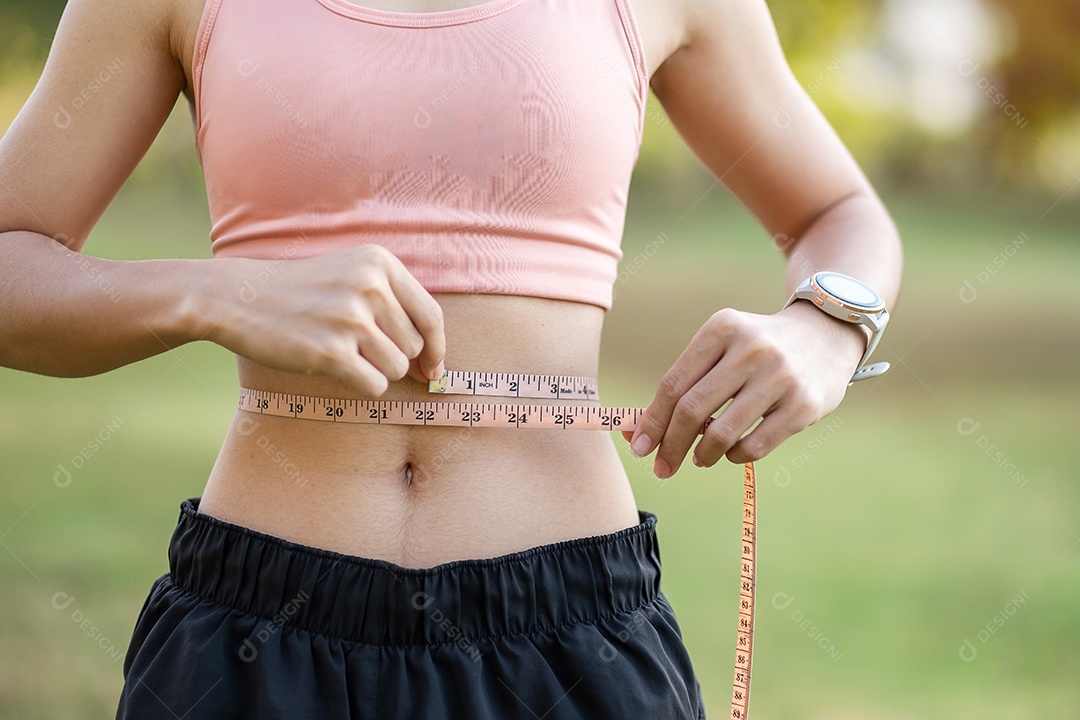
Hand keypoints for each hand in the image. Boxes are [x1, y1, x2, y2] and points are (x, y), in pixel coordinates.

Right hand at [207, 245, 444, 396]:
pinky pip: (374, 385)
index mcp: (380, 264)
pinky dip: (360, 385)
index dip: (437, 348)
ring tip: (341, 351)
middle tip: (355, 347)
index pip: (431, 315)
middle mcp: (370, 286)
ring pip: (396, 369)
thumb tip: (435, 364)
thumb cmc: (301, 292)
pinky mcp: (332, 351)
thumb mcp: (351, 275)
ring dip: (374, 371)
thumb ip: (394, 306)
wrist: (238, 298)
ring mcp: (350, 319)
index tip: (434, 369)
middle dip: (393, 357)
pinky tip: (333, 366)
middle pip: (413, 347)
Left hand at [621, 301, 866, 476]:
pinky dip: (735, 457)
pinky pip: (754, 446)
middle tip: (661, 467)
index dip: (651, 422)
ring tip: (700, 459)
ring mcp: (780, 376)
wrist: (826, 335)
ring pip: (721, 433)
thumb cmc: (757, 349)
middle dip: (670, 446)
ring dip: (702, 456)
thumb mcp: (722, 347)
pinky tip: (732, 454)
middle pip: (691, 410)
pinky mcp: (803, 405)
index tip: (639, 448)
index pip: (673, 384)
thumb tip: (636, 432)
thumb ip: (685, 383)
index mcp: (721, 328)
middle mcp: (750, 348)